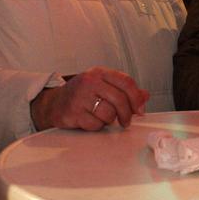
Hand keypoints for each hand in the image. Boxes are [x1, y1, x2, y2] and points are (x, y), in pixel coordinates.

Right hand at [32, 66, 147, 130]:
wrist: (54, 103)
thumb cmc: (82, 95)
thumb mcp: (103, 86)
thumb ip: (124, 90)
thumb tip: (145, 96)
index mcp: (99, 73)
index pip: (126, 82)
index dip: (136, 98)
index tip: (139, 109)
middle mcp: (89, 82)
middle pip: (119, 99)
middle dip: (126, 114)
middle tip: (126, 121)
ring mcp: (79, 97)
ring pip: (108, 114)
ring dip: (109, 120)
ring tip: (101, 117)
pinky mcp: (73, 112)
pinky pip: (95, 124)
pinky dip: (96, 126)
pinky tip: (90, 120)